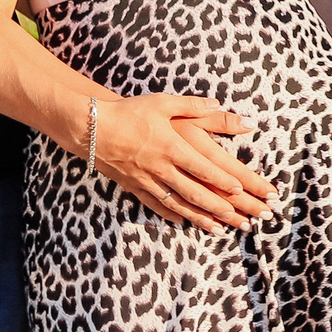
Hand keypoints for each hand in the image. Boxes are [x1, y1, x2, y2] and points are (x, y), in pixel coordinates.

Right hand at [85, 93, 275, 231]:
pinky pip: (156, 205)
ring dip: (200, 217)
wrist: (91, 128)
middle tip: (240, 218)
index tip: (239, 190)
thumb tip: (218, 103)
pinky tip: (184, 222)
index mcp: (171, 146)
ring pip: (178, 204)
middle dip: (219, 207)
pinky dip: (172, 215)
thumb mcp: (162, 102)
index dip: (221, 180)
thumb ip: (192, 105)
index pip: (202, 167)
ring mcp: (148, 180)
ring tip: (219, 228)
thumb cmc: (129, 112)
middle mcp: (161, 167)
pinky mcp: (135, 187)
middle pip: (194, 191)